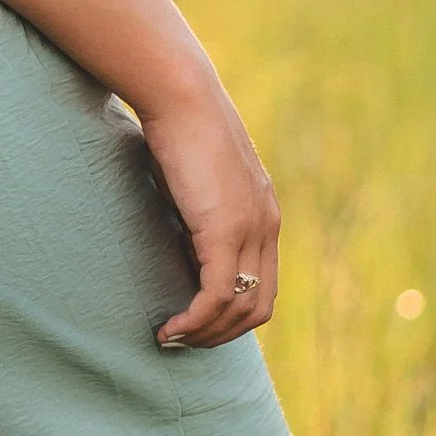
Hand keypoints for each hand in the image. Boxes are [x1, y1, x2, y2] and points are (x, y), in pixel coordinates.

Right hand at [135, 75, 281, 348]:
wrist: (180, 94)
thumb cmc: (177, 126)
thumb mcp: (196, 178)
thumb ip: (200, 209)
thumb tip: (182, 236)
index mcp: (264, 213)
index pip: (264, 285)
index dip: (233, 315)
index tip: (197, 322)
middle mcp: (266, 225)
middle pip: (259, 307)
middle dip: (222, 335)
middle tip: (184, 341)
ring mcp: (249, 228)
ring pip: (239, 307)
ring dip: (205, 334)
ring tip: (171, 338)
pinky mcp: (223, 230)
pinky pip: (216, 294)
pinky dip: (194, 321)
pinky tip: (169, 328)